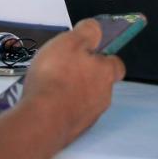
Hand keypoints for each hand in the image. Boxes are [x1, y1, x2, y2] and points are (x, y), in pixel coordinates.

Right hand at [17, 19, 124, 147]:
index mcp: (106, 73)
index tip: (86, 53)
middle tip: (63, 69)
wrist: (42, 120)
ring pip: (85, 100)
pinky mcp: (74, 130)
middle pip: (99, 83)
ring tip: (50, 86)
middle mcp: (103, 97)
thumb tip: (96, 28)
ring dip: (72, 93)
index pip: (115, 63)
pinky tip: (45, 103)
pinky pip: (71, 114)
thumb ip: (87, 32)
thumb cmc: (56, 76)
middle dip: (85, 76)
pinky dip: (62, 108)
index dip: (102, 57)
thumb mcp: (70, 42)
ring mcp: (89, 117)